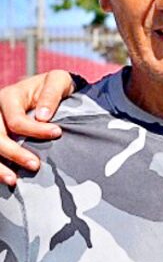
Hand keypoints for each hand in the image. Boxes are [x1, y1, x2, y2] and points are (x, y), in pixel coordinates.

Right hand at [0, 70, 74, 185]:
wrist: (49, 89)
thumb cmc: (54, 85)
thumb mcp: (58, 81)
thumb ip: (51, 95)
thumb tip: (43, 117)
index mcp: (10, 97)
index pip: (17, 119)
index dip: (36, 130)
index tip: (57, 133)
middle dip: (15, 153)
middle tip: (36, 165)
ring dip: (0, 166)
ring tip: (14, 180)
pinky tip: (7, 178)